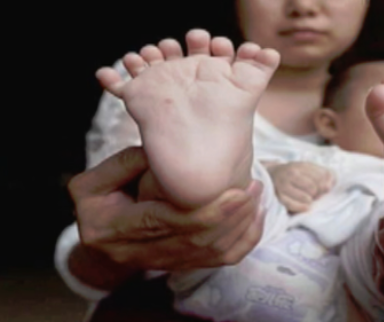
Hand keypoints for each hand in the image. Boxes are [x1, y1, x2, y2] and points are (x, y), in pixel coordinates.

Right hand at [68, 147, 264, 287]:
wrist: (95, 241)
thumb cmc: (97, 203)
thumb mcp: (93, 181)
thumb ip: (126, 163)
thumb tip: (166, 151)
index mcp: (115, 229)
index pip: (170, 223)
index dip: (207, 209)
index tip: (235, 189)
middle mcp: (140, 253)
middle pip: (197, 241)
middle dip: (232, 215)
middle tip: (254, 187)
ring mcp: (163, 264)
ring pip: (213, 254)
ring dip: (242, 226)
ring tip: (257, 195)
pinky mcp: (182, 265)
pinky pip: (220, 260)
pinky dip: (244, 240)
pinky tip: (256, 216)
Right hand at [266, 161, 334, 212]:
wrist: (271, 174)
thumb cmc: (295, 173)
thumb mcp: (309, 169)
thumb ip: (324, 174)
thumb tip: (331, 185)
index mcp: (301, 166)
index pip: (322, 177)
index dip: (326, 184)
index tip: (323, 187)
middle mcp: (291, 173)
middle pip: (315, 188)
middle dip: (317, 193)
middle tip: (315, 194)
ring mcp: (284, 185)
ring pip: (307, 198)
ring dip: (310, 200)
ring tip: (308, 198)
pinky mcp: (279, 197)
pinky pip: (295, 206)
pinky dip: (303, 208)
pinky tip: (306, 206)